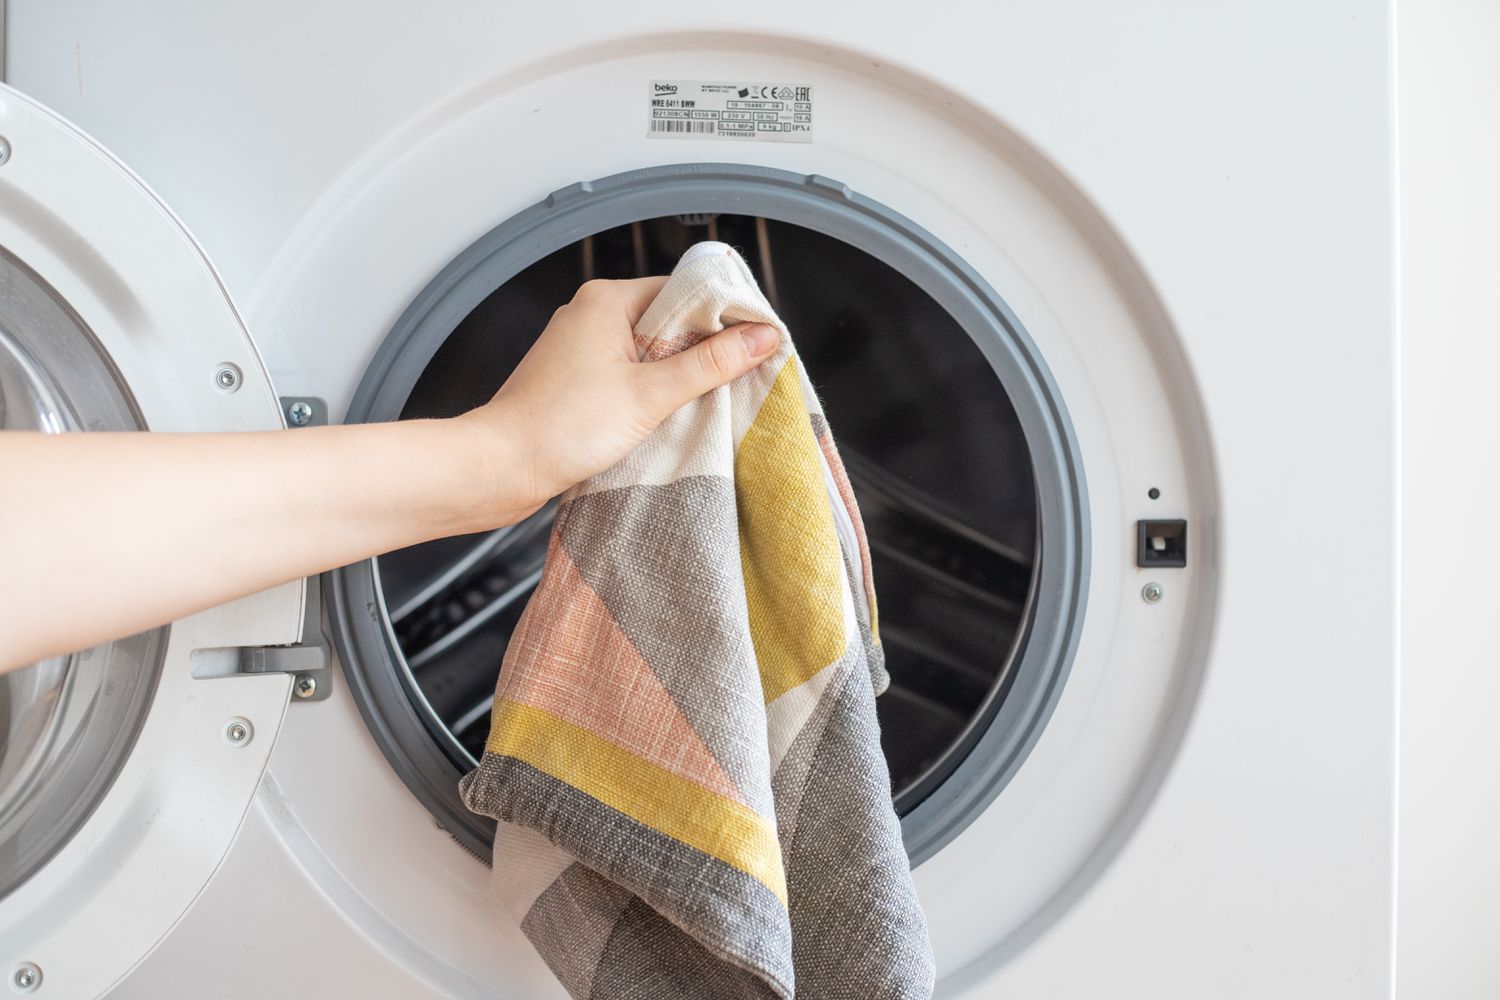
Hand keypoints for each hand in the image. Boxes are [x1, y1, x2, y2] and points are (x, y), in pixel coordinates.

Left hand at [456, 277, 778, 527]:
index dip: (723, 315)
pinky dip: (652, 394)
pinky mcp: (577, 382)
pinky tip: (665, 419)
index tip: (753, 342)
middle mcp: (591, 316)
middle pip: (669, 321)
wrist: (499, 468)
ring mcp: (582, 350)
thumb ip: (709, 364)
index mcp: (606, 301)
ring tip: (700, 403)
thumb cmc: (557, 427)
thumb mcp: (649, 395)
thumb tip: (759, 338)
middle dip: (703, 351)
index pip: (684, 290)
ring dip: (677, 377)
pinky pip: (630, 376)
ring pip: (650, 352)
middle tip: (734, 378)